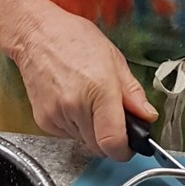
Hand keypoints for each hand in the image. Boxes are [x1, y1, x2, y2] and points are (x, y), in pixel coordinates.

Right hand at [14, 0, 156, 157]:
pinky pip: (68, 135)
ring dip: (92, 132)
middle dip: (111, 140)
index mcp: (99, 90)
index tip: (131, 145)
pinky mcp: (43, 120)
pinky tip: (73, 103)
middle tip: (113, 118)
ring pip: (84, 142)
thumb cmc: (75, 40)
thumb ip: (133, 92)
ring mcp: (56, 115)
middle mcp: (75, 107)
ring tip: (89, 102)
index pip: (113, 142)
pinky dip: (75, 126)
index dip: (125, 150)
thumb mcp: (114, 59)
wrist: (37, 35)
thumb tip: (147, 115)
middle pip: (99, 148)